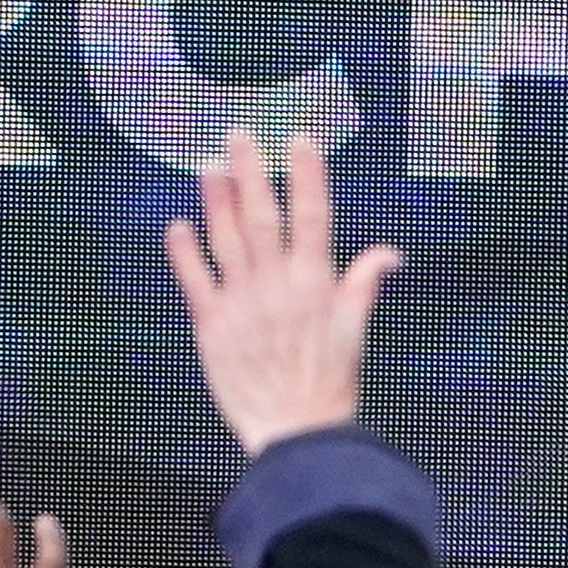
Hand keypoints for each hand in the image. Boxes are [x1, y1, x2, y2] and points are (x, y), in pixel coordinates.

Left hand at [165, 126, 399, 461]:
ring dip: (217, 199)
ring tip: (208, 164)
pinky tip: (178, 224)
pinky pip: (194, 280)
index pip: (314, 215)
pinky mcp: (212, 325)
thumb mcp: (356, 331)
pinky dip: (184, 251)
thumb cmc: (329, 384)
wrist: (296, 432)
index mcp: (316, 282)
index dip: (307, 175)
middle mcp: (277, 285)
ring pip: (227, 239)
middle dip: (252, 172)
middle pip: (263, 216)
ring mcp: (242, 303)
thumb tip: (389, 253)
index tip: (300, 139)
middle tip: (239, 135)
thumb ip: (364, 285)